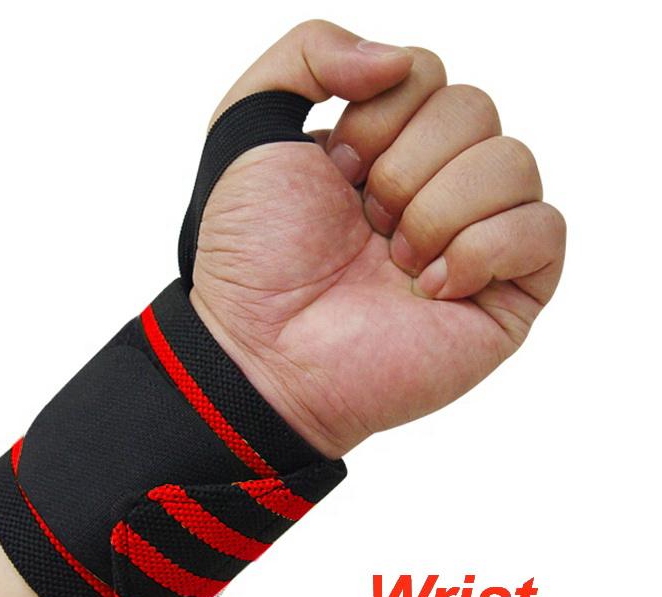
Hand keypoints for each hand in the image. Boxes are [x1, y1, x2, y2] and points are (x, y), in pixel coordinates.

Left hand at [190, 20, 565, 458]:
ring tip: (394, 262)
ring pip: (515, 162)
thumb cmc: (252, 254)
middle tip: (365, 224)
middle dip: (405, 165)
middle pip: (476, 109)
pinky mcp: (504, 296)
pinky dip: (484, 250)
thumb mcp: (247, 125)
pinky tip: (431, 290)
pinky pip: (544, 229)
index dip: (381, 117)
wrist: (262, 349)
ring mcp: (473, 240)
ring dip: (438, 209)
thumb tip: (399, 62)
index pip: (427, 74)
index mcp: (386, 146)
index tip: (335, 171)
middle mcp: (435, 186)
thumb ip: (309, 52)